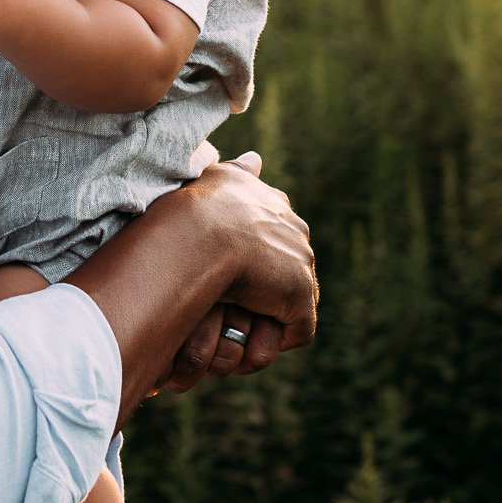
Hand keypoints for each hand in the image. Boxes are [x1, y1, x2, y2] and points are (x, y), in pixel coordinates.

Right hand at [160, 154, 316, 392]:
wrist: (206, 232)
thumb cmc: (201, 204)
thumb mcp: (218, 177)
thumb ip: (239, 171)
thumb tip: (256, 159)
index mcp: (275, 205)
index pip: (274, 231)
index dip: (254, 253)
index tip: (231, 266)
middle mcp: (295, 232)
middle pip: (284, 267)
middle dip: (262, 287)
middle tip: (227, 301)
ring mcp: (300, 265)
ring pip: (286, 301)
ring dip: (261, 317)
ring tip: (229, 328)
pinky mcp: (300, 298)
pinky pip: (294, 330)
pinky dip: (269, 341)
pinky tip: (242, 343)